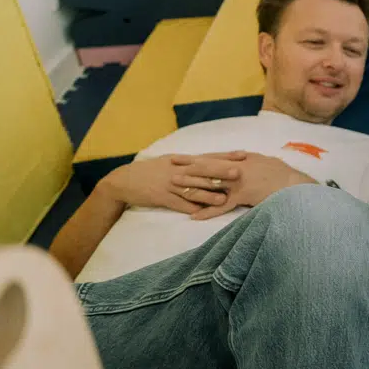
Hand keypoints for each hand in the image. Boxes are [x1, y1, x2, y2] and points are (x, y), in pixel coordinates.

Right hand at [103, 155, 230, 215]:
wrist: (125, 180)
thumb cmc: (151, 171)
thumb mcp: (171, 162)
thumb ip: (190, 163)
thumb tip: (211, 163)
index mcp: (182, 161)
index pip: (208, 157)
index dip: (225, 156)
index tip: (243, 154)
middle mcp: (178, 171)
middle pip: (203, 171)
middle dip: (221, 172)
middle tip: (239, 172)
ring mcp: (170, 185)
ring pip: (192, 189)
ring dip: (208, 194)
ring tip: (224, 199)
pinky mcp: (162, 198)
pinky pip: (177, 204)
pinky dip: (189, 208)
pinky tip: (200, 213)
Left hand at [169, 151, 315, 219]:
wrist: (295, 184)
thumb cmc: (283, 174)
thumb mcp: (265, 161)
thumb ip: (250, 160)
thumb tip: (240, 157)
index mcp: (242, 159)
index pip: (213, 157)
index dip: (195, 157)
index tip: (179, 157)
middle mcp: (237, 168)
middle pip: (207, 167)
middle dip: (187, 168)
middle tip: (168, 168)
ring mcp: (239, 182)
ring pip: (210, 184)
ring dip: (192, 186)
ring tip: (175, 188)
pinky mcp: (243, 196)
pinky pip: (221, 206)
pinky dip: (208, 211)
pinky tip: (194, 216)